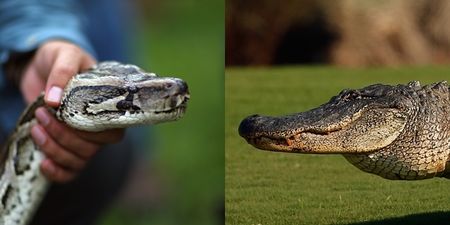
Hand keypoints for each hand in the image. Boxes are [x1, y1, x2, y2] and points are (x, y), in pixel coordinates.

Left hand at [21, 40, 124, 182]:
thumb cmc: (62, 56)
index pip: (112, 131)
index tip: (67, 117)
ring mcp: (83, 140)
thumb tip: (55, 100)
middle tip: (42, 114)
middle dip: (64, 136)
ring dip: (54, 148)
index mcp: (109, 106)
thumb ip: (63, 72)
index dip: (92, 131)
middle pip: (92, 148)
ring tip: (36, 126)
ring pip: (78, 160)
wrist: (42, 64)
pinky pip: (70, 172)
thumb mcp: (64, 54)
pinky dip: (57, 172)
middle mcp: (100, 127)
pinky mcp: (66, 147)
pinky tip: (43, 163)